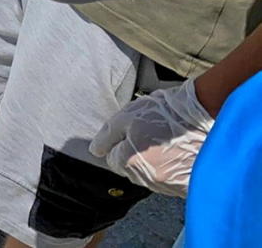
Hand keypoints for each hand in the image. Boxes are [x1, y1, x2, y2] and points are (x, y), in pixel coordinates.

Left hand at [89, 80, 213, 196]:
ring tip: (166, 145)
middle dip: (135, 156)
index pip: (113, 160)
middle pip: (131, 171)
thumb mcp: (126, 115)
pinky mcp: (187, 186)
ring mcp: (169, 185)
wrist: (203, 115)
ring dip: (153, 165)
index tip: (134, 133)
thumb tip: (95, 151)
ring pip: (149, 178)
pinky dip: (170, 172)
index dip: (120, 144)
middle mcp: (148, 178)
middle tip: (151, 137)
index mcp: (130, 161)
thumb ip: (106, 135)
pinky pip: (170, 183)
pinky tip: (177, 156)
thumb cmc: (165, 113)